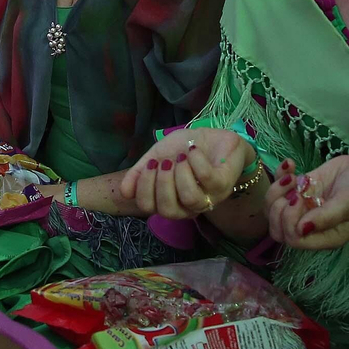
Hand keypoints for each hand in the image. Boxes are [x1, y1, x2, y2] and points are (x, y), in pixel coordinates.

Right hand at [120, 127, 253, 219]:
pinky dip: (196, 161)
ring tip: (180, 157)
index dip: (143, 188)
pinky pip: (207, 179)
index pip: (149, 208)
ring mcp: (209, 197)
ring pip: (190, 199)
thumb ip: (139, 172)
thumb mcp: (156, 156)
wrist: (213, 137)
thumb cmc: (183, 149)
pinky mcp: (224, 184)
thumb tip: (124, 192)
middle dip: (161, 183)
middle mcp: (189, 206)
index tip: (149, 164)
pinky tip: (193, 150)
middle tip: (164, 162)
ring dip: (181, 174)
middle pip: (168, 211)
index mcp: (170, 201)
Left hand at [264, 155, 348, 250]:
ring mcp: (301, 209)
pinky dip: (278, 174)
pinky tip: (291, 164)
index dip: (289, 220)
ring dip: (275, 191)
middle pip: (277, 229)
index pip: (293, 239)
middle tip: (295, 191)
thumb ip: (327, 217)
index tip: (300, 199)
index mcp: (324, 236)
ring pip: (272, 210)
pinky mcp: (297, 191)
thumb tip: (301, 229)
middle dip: (278, 208)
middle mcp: (309, 226)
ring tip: (292, 177)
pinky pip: (276, 189)